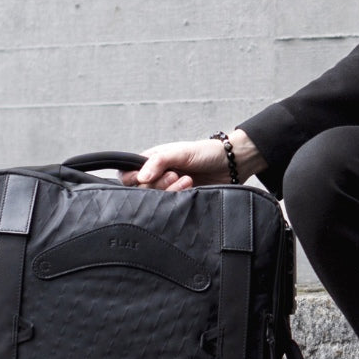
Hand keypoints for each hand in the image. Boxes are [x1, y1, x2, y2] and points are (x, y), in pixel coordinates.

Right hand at [120, 130, 266, 190]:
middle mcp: (157, 176)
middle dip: (157, 184)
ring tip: (186, 179)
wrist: (230, 164)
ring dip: (170, 190)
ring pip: (156, 199)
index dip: (134, 178)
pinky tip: (190, 186)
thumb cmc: (206, 153)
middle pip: (141, 190)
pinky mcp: (180, 200)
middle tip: (174, 175)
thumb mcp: (180, 152)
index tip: (148, 176)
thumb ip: (158, 161)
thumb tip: (141, 177)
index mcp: (152, 161)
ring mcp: (168, 189)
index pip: (128, 174)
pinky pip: (170, 206)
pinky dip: (179, 197)